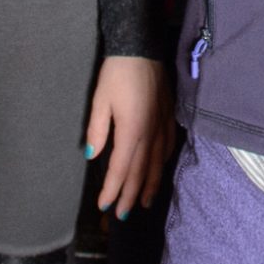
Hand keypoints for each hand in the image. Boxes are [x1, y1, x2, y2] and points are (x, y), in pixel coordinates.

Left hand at [85, 55, 172, 218]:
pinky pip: (168, 147)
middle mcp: (150, 133)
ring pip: (157, 164)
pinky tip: (159, 170)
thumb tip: (92, 155)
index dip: (112, 189)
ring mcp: (163, 125)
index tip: (104, 205)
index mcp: (132, 131)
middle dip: (130, 196)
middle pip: (141, 172)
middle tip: (122, 215)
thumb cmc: (117, 73)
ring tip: (144, 203)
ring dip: (149, 186)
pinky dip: (162, 163)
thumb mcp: (100, 100)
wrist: (142, 48)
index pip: (121, 169)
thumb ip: (97, 130)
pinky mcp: (170, 116)